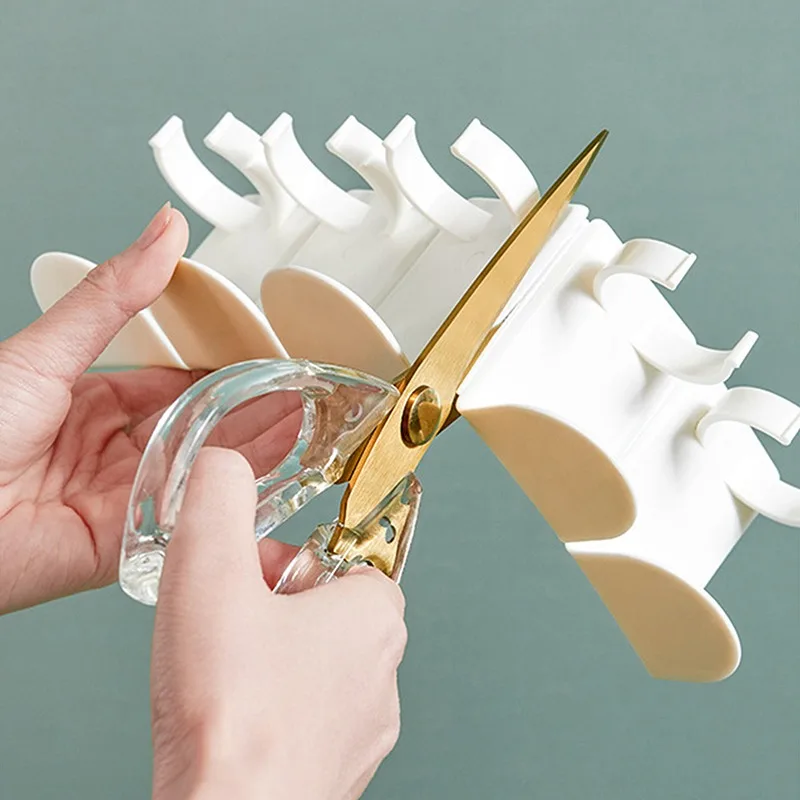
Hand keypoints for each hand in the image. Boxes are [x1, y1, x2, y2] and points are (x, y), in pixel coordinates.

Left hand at [0, 205, 299, 612]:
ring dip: (254, 453)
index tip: (266, 365)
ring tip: (306, 431)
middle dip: (252, 415)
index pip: (175, 388)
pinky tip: (266, 482)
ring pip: (201, 474)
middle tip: (303, 399)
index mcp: (90, 406)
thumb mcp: (48, 351)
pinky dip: (226, 500)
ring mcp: (120, 500)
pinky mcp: (123, 544)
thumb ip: (114, 297)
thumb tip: (164, 232)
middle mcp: (110, 454)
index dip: (223, 377)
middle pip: (198, 431)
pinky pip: (184, 521)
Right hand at [150, 448, 406, 799]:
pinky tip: (231, 713)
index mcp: (374, 617)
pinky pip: (304, 715)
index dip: (289, 556)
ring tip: (222, 666)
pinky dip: (269, 704)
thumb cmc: (232, 714)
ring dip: (269, 652)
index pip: (349, 555)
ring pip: (316, 663)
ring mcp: (363, 728)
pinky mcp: (335, 771)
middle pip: (329, 607)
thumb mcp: (212, 570)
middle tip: (228, 613)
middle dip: (273, 599)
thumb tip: (223, 462)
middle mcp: (383, 673)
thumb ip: (219, 498)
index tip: (256, 568)